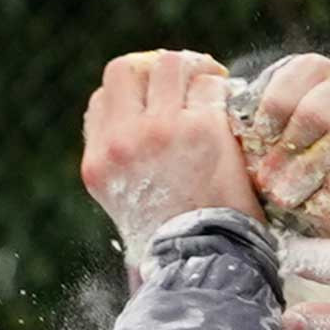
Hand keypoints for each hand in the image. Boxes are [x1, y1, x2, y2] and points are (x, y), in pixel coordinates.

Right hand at [83, 50, 261, 267]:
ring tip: (209, 83)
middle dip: (155, 68)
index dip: (132, 94)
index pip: (102, 99)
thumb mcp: (127, 209)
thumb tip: (136, 126)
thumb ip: (124, 166)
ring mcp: (161, 131)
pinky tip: (230, 104)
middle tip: (183, 80)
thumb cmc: (175, 245)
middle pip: (127, 68)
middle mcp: (122, 142)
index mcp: (99, 164)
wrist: (207, 266)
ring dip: (192, 69)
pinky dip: (221, 89)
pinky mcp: (201, 129)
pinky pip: (209, 85)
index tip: (157, 102)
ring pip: (169, 63)